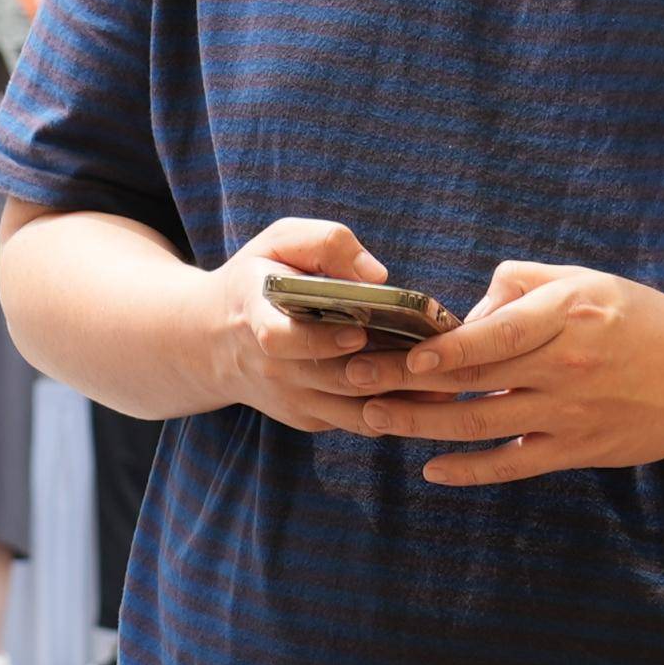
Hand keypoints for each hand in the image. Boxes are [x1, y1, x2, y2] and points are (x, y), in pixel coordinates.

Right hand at [192, 217, 420, 438]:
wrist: (215, 339)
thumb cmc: (260, 277)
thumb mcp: (279, 242)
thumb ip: (325, 244)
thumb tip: (377, 275)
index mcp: (256, 318)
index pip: (282, 339)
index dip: (320, 340)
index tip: (358, 332)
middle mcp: (273, 369)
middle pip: (335, 378)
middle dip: (389, 369)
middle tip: (437, 354)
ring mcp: (292, 400)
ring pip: (355, 410)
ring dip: (403, 396)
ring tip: (448, 375)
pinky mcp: (310, 419)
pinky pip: (360, 422)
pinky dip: (398, 410)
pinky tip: (434, 390)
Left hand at [343, 259, 663, 485]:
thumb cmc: (640, 318)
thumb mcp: (585, 280)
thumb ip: (521, 286)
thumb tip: (466, 313)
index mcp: (565, 316)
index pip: (493, 336)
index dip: (442, 350)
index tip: (398, 355)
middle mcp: (565, 366)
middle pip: (472, 380)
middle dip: (405, 383)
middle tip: (353, 383)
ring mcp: (570, 413)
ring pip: (482, 424)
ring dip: (422, 426)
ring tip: (375, 419)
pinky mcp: (578, 449)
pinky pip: (514, 464)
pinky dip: (471, 470)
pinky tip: (433, 469)